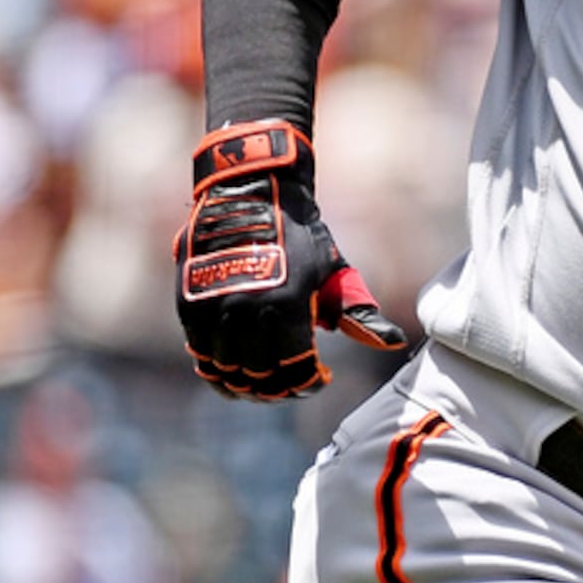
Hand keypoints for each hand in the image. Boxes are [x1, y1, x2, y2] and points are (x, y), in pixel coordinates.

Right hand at [174, 120, 406, 399]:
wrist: (250, 193)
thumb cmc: (300, 236)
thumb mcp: (335, 272)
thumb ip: (359, 313)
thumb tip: (393, 343)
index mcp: (289, 301)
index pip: (296, 366)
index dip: (308, 383)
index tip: (318, 381)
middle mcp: (248, 306)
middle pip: (260, 374)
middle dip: (278, 389)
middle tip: (290, 387)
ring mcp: (214, 304)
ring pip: (226, 369)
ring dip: (245, 385)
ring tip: (261, 385)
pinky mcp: (189, 301)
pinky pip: (199, 351)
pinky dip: (215, 369)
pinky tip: (232, 371)